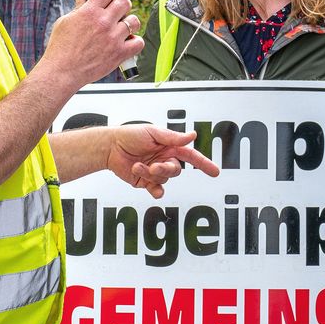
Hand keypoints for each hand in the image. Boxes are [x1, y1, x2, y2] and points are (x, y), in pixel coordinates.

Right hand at [41, 0, 142, 86]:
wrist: (62, 72)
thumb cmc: (60, 48)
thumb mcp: (65, 22)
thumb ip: (78, 7)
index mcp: (89, 12)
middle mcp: (103, 22)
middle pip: (125, 2)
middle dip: (122, 3)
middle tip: (119, 9)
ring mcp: (113, 38)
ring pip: (134, 21)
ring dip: (130, 22)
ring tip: (122, 27)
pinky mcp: (119, 53)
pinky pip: (138, 42)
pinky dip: (135, 41)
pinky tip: (127, 42)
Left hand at [105, 126, 219, 197]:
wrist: (109, 147)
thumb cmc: (130, 135)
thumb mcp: (153, 132)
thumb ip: (173, 137)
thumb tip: (192, 135)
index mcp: (169, 147)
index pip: (191, 156)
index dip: (204, 164)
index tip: (215, 171)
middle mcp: (164, 160)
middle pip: (175, 170)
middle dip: (166, 169)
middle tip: (154, 166)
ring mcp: (155, 172)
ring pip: (164, 179)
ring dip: (151, 174)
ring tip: (137, 166)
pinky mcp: (145, 182)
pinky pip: (156, 189)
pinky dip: (156, 191)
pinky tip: (153, 189)